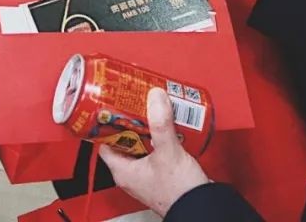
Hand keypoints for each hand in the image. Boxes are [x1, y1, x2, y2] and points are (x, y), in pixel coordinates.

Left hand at [99, 88, 210, 217]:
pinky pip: (155, 149)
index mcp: (123, 171)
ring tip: (153, 109)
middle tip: (136, 103)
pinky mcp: (162, 172)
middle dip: (131, 121)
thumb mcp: (167, 153)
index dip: (107, 124)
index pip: (104, 142)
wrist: (200, 208)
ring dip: (147, 127)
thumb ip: (161, 124)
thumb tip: (154, 97)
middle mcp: (132, 173)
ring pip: (142, 144)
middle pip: (125, 140)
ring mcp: (147, 173)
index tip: (112, 106)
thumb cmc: (178, 193)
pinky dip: (159, 136)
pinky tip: (168, 125)